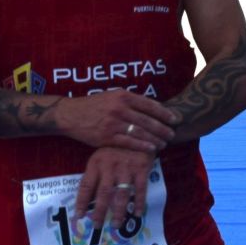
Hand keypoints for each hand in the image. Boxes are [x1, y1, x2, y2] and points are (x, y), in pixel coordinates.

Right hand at [51, 89, 176, 152]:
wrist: (70, 115)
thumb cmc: (93, 105)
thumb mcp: (111, 96)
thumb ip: (129, 101)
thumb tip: (151, 107)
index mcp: (122, 96)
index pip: (149, 104)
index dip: (164, 113)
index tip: (174, 119)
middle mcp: (119, 108)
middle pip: (147, 120)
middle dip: (163, 128)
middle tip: (172, 134)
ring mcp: (113, 123)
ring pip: (140, 132)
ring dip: (155, 139)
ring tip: (164, 143)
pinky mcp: (107, 137)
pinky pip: (129, 142)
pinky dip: (142, 146)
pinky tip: (151, 149)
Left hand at [72, 146, 155, 234]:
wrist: (138, 130)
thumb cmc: (116, 147)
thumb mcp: (101, 156)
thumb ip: (96, 174)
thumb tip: (89, 199)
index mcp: (96, 162)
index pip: (86, 186)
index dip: (82, 202)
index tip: (79, 216)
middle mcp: (109, 166)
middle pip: (103, 193)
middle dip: (100, 212)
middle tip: (97, 226)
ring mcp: (126, 167)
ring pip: (121, 194)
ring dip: (119, 212)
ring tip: (115, 225)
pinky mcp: (142, 168)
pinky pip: (140, 189)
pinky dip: (139, 203)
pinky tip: (138, 214)